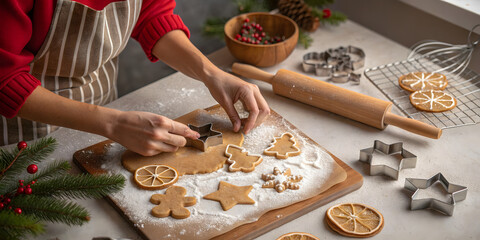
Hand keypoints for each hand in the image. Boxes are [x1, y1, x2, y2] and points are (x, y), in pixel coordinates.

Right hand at [106, 111, 199, 155]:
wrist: (118, 125)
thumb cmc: (135, 119)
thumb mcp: (154, 117)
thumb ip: (168, 124)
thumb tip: (181, 131)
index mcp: (162, 122)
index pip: (182, 130)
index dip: (191, 133)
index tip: (196, 135)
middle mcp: (159, 134)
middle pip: (181, 141)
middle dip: (182, 140)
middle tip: (179, 138)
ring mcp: (153, 145)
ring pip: (173, 149)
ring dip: (173, 145)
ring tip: (165, 140)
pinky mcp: (148, 152)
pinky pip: (161, 152)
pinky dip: (161, 148)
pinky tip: (154, 143)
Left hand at [152, 30, 269, 133]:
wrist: (214, 76)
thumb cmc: (218, 85)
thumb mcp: (224, 102)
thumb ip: (232, 116)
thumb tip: (237, 128)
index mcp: (248, 90)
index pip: (255, 111)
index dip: (251, 123)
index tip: (244, 131)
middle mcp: (254, 90)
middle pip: (264, 110)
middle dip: (256, 121)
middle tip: (245, 128)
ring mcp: (254, 91)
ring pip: (262, 108)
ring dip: (255, 118)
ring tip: (243, 123)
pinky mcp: (251, 93)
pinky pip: (257, 106)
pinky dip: (253, 114)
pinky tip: (243, 118)